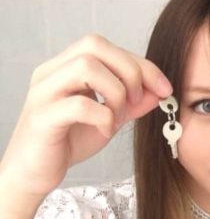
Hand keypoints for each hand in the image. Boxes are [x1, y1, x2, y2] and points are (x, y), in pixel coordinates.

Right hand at [0, 34, 172, 198]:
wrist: (36, 173)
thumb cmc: (69, 142)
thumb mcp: (109, 119)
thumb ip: (132, 104)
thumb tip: (159, 92)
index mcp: (66, 67)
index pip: (106, 47)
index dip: (141, 64)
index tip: (165, 88)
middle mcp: (51, 72)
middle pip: (93, 45)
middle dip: (128, 71)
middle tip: (137, 99)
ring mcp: (44, 93)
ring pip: (85, 67)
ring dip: (115, 92)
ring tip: (118, 116)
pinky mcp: (43, 118)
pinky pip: (79, 104)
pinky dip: (103, 116)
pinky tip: (106, 130)